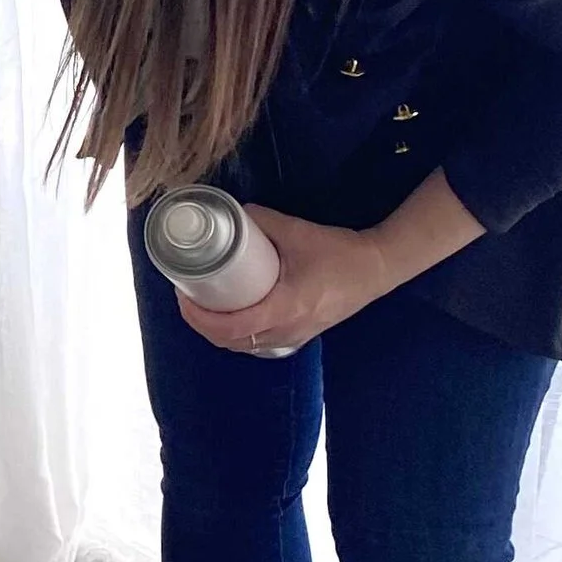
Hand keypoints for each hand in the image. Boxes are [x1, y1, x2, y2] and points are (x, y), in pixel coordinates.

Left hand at [176, 205, 395, 355]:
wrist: (377, 268)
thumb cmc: (339, 252)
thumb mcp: (297, 230)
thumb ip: (262, 220)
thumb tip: (232, 213)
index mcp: (285, 308)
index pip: (231, 327)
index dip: (200, 318)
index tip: (184, 296)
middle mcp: (288, 330)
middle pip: (231, 342)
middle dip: (203, 324)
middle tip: (188, 297)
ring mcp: (296, 337)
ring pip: (245, 347)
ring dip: (219, 332)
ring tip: (204, 306)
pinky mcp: (302, 336)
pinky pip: (261, 345)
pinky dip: (240, 336)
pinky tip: (232, 317)